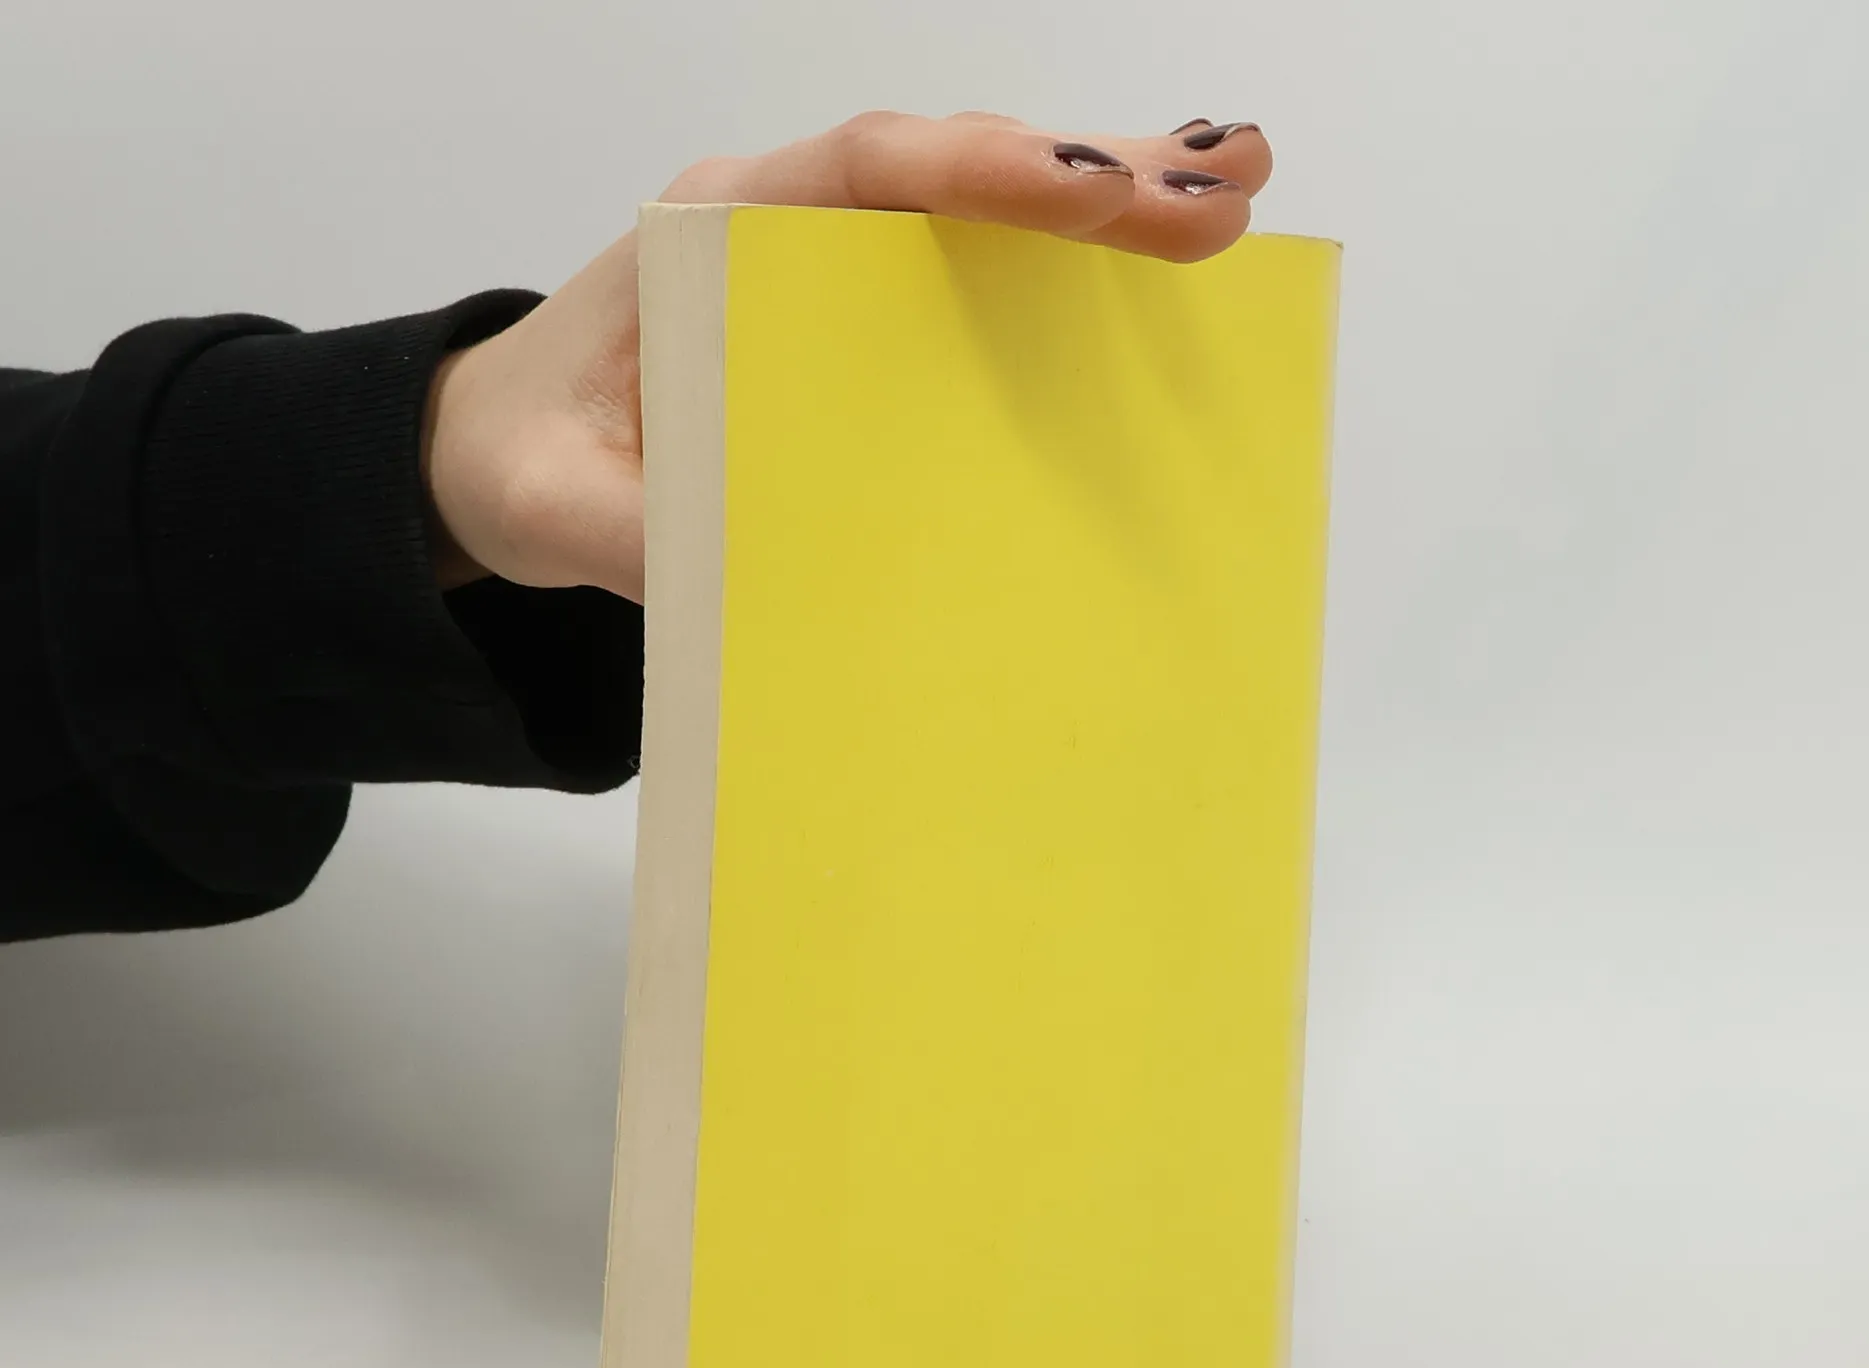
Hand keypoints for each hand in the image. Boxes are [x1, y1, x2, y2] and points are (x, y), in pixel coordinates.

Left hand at [423, 112, 1273, 601]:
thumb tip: (726, 564)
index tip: (1082, 195)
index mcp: (706, 237)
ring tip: (1230, 194)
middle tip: (1217, 191)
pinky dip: (1069, 264)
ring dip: (1107, 197)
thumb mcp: (548, 508)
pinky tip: (1156, 263)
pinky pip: (972, 270)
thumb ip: (623, 531)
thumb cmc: (526, 458)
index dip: (975, 173)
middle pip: (949, 168)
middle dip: (1087, 172)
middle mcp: (778, 223)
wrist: (502, 452)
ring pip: (980, 207)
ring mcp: (826, 263)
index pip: (854, 173)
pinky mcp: (856, 317)